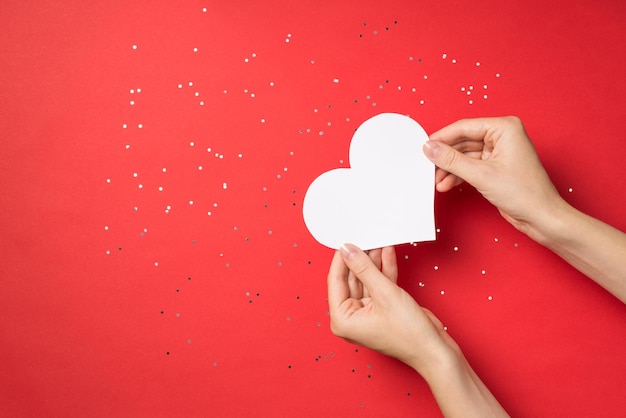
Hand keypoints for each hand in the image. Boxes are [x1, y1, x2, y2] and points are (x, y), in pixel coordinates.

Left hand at [327, 243, 509, 416]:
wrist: (435, 349)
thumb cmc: (408, 333)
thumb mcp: (384, 293)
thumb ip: (364, 268)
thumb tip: (347, 250)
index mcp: (342, 319)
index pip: (335, 280)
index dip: (342, 258)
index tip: (346, 240)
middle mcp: (351, 316)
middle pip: (352, 278)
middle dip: (361, 257)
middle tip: (365, 236)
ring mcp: (367, 312)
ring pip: (367, 279)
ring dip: (374, 260)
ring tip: (378, 239)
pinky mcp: (382, 307)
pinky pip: (379, 284)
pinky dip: (384, 269)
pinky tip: (388, 252)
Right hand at [423, 117, 565, 243]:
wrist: (541, 217)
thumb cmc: (525, 193)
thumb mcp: (481, 175)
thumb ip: (452, 160)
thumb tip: (430, 148)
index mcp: (505, 128)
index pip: (465, 127)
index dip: (442, 137)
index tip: (424, 147)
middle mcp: (502, 136)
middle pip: (463, 141)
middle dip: (445, 156)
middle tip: (427, 165)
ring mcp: (499, 152)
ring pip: (464, 155)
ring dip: (450, 168)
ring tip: (436, 180)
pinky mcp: (495, 167)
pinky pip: (470, 166)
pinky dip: (458, 175)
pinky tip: (447, 184)